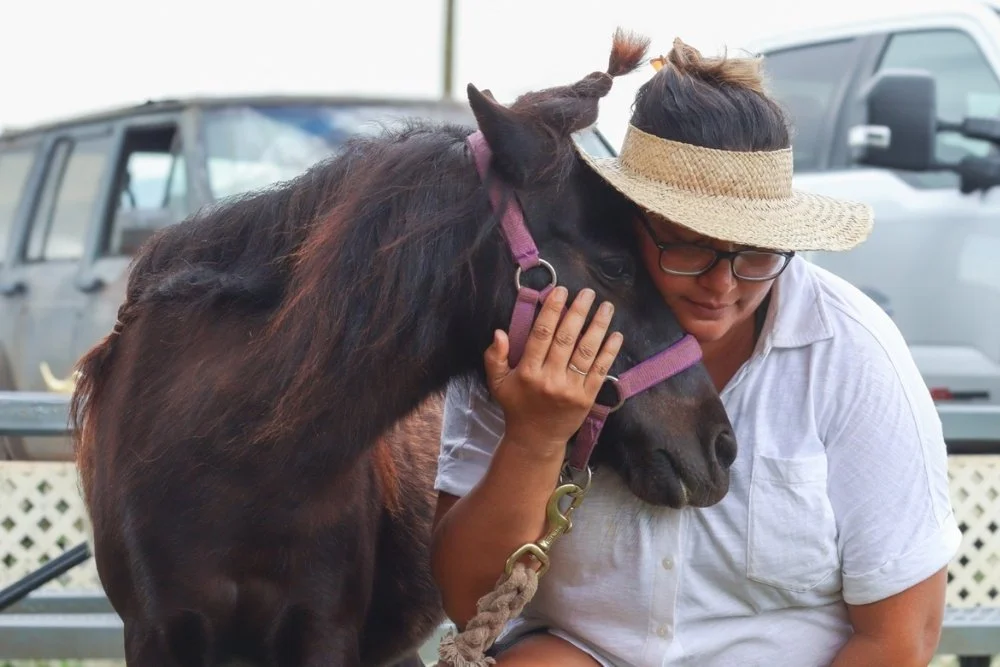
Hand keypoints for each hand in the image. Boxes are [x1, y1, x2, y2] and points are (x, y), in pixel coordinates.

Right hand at [483, 286, 622, 451]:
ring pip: (586, 352)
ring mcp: (570, 389)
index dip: (552, 310)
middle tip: (588, 293)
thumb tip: (499, 332)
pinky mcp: (587, 398)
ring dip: (598, 327)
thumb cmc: (517, 406)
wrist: (536, 439)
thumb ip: (494, 357)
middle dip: (578, 312)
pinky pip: (600, 371)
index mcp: (527, 372)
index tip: (560, 291)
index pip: (541, 334)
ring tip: (606, 307)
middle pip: (566, 339)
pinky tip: (616, 335)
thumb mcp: (497, 383)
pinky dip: (609, 352)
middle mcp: (550, 378)